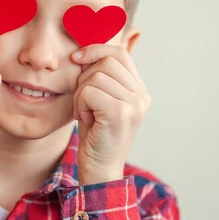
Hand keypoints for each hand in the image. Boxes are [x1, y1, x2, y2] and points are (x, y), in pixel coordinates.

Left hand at [71, 44, 150, 184]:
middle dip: (85, 77)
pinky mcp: (121, 113)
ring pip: (95, 76)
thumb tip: (82, 49)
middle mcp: (142, 95)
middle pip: (106, 61)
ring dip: (81, 94)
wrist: (99, 170)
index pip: (119, 53)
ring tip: (86, 113)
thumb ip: (99, 75)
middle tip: (83, 100)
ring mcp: (134, 104)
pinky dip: (80, 104)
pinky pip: (89, 91)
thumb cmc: (95, 134)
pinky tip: (87, 120)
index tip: (76, 58)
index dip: (96, 49)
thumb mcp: (100, 99)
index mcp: (139, 90)